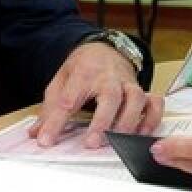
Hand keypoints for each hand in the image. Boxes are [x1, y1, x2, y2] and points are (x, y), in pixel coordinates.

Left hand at [30, 41, 162, 147]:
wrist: (106, 49)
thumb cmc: (82, 68)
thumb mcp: (61, 81)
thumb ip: (50, 108)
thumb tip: (36, 133)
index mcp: (83, 72)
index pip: (68, 98)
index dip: (56, 122)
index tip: (46, 141)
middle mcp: (109, 77)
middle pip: (110, 96)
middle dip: (102, 121)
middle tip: (92, 143)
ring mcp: (128, 83)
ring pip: (135, 98)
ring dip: (128, 121)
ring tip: (118, 142)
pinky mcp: (143, 90)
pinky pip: (154, 102)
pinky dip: (151, 118)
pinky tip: (142, 134)